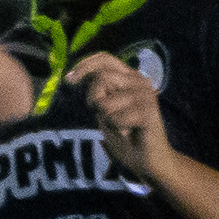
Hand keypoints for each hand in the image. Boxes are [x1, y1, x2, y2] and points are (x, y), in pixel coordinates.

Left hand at [64, 53, 168, 179]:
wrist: (149, 160)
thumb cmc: (126, 133)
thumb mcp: (106, 108)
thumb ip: (98, 91)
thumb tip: (76, 75)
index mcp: (130, 77)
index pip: (105, 58)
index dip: (84, 65)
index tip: (69, 80)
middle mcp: (140, 81)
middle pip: (101, 77)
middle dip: (93, 99)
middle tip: (101, 114)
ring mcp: (146, 95)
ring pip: (105, 102)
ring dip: (106, 118)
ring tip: (120, 125)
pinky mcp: (149, 112)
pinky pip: (115, 118)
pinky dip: (115, 128)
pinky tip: (128, 132)